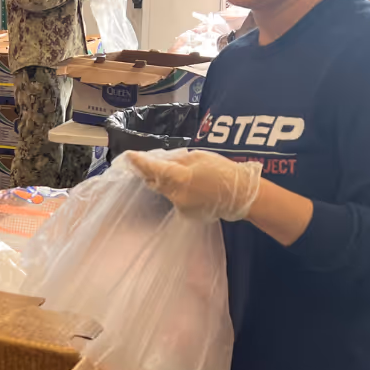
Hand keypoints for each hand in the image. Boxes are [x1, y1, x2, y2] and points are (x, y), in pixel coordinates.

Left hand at [125, 149, 261, 221]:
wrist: (240, 196)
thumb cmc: (223, 171)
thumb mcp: (199, 157)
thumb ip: (177, 159)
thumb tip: (161, 161)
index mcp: (181, 178)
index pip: (154, 169)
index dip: (140, 163)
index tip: (129, 155)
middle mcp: (177, 195)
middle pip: (156, 182)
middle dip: (148, 172)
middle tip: (142, 161)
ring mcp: (180, 207)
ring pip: (164, 190)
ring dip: (164, 181)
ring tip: (173, 171)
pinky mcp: (185, 213)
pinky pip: (174, 198)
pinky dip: (175, 190)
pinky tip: (186, 185)